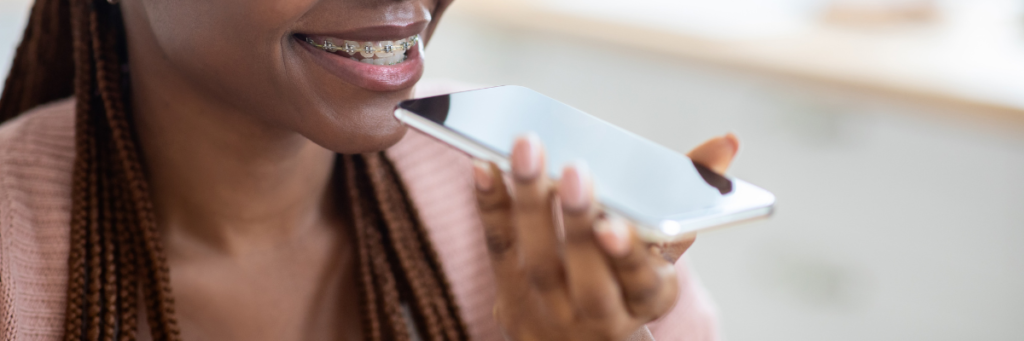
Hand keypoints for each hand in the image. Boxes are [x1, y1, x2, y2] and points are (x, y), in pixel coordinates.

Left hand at [472, 133, 738, 340]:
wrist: (578, 340)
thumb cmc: (625, 276)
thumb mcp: (663, 248)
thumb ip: (689, 196)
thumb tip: (726, 141)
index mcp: (647, 298)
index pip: (639, 280)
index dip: (626, 252)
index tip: (613, 222)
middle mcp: (599, 314)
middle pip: (584, 273)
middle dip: (576, 222)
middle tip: (573, 169)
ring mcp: (550, 310)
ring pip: (538, 261)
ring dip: (529, 203)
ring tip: (526, 149)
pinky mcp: (510, 297)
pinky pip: (498, 250)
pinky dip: (491, 205)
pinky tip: (484, 164)